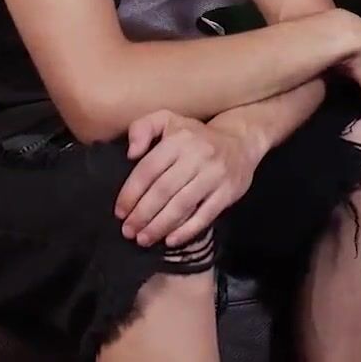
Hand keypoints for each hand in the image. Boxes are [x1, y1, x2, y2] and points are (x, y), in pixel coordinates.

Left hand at [114, 110, 259, 248]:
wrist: (240, 141)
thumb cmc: (196, 136)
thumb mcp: (168, 120)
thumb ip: (143, 128)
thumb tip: (131, 153)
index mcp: (178, 139)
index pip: (148, 169)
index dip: (131, 193)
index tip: (120, 212)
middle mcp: (197, 156)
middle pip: (163, 190)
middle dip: (142, 214)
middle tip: (128, 231)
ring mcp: (214, 175)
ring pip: (182, 205)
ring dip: (159, 225)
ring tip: (144, 239)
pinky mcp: (228, 192)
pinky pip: (204, 215)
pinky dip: (186, 231)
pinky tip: (170, 240)